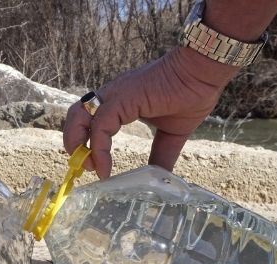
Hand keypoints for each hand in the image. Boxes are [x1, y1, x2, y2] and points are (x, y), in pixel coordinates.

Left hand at [63, 47, 235, 177]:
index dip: (84, 142)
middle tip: (85, 168)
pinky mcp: (123, 99)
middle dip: (73, 142)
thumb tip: (160, 176)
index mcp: (119, 101)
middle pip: (75, 116)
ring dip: (77, 144)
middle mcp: (111, 96)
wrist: (204, 74)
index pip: (89, 120)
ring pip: (80, 117)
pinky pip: (101, 126)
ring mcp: (115, 95)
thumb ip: (161, 153)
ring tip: (89, 168)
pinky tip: (104, 167)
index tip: (94, 167)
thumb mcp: (172, 134)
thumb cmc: (190, 94)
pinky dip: (98, 148)